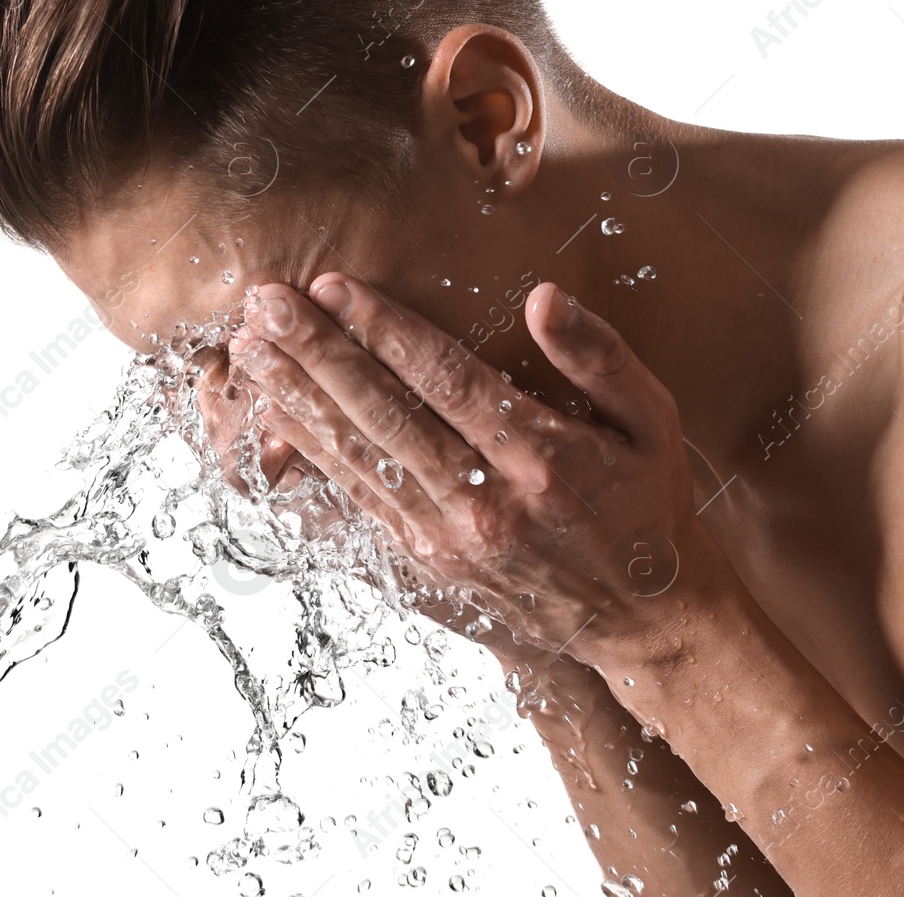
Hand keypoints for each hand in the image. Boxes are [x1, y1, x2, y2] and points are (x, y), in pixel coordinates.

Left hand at [226, 276, 715, 664]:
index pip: (445, 380)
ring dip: (298, 402)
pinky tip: (276, 422)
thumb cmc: (647, 503)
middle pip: (384, 416)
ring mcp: (449, 543)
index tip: (332, 284)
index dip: (382, 329)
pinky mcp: (426, 567)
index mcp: (544, 459)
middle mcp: (487, 505)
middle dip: (317, 354)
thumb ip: (601, 355)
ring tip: (250, 352)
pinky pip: (357, 504)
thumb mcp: (653, 420)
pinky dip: (311, 460)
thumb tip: (542, 297)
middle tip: (265, 304)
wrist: (643, 619)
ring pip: (359, 460)